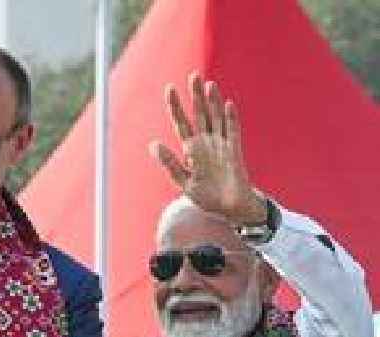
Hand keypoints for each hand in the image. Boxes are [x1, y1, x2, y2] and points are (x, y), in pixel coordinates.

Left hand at [149, 72, 265, 224]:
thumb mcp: (183, 182)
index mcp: (191, 149)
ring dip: (212, 102)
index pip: (181, 122)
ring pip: (216, 118)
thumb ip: (170, 163)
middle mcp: (206, 143)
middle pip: (200, 114)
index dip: (176, 106)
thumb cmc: (206, 196)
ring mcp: (221, 145)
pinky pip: (232, 132)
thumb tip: (153, 145)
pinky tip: (226, 105)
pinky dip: (230, 119)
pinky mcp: (234, 152)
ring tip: (208, 85)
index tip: (170, 89)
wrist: (229, 209)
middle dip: (196, 96)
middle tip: (193, 75)